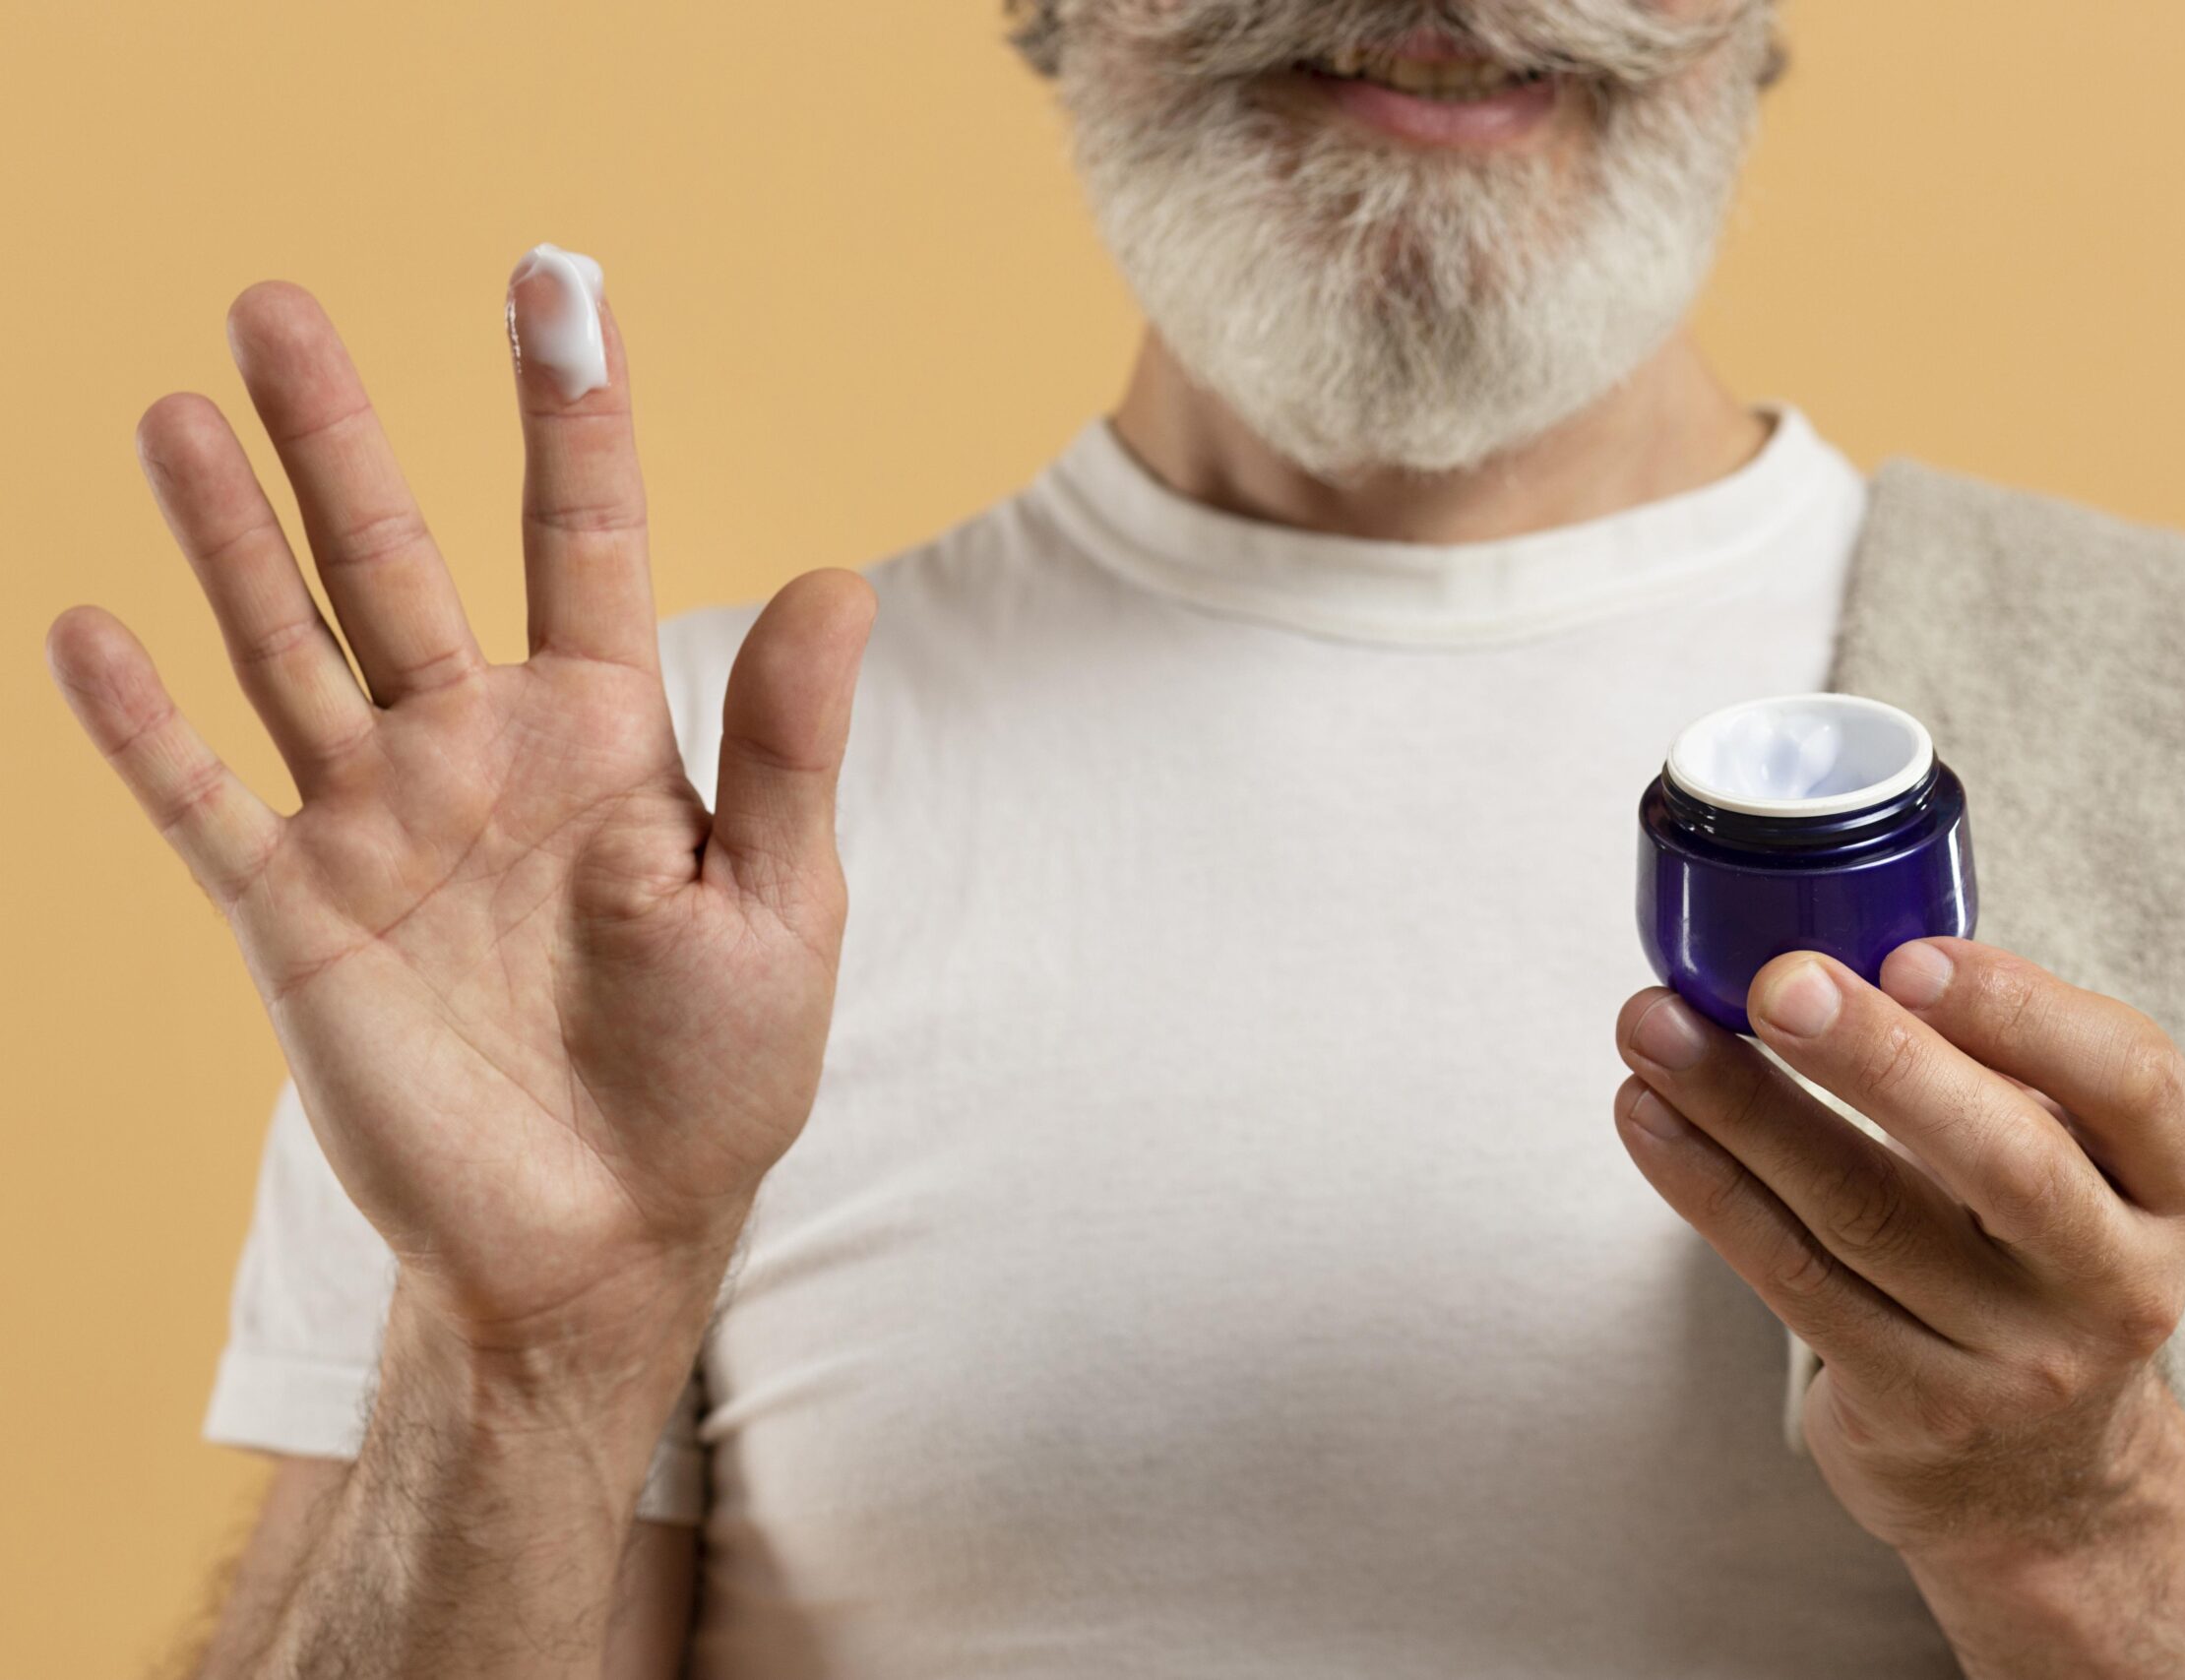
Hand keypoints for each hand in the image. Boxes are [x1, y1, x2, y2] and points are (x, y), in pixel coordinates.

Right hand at [46, 274, 875, 1356]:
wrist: (606, 1235)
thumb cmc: (714, 1075)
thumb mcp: (780, 908)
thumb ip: (786, 748)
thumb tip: (842, 575)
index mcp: (608, 736)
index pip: (582, 537)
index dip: (568, 410)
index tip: (554, 277)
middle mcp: (478, 752)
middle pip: (397, 559)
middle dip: (339, 437)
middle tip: (275, 301)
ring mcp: (377, 825)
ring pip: (286, 647)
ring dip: (230, 539)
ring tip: (174, 411)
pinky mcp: (295, 917)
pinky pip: (202, 803)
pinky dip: (143, 726)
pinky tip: (90, 628)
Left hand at [1611, 938, 2184, 1563]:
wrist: (2039, 1479)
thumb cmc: (2031, 1256)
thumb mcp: (2078, 1165)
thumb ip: (1999, 1065)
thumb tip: (1826, 935)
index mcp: (2180, 1189)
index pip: (2132, 1080)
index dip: (2021, 1010)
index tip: (1906, 950)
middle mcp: (2118, 1281)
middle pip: (2001, 1160)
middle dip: (1879, 1059)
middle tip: (1777, 983)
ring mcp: (2019, 1360)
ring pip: (1863, 1214)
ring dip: (1744, 1109)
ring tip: (1655, 1028)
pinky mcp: (1915, 1406)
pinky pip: (1793, 1278)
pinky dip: (1710, 1188)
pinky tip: (1648, 1115)